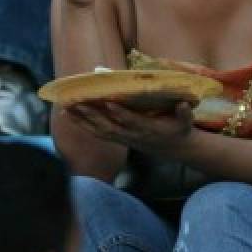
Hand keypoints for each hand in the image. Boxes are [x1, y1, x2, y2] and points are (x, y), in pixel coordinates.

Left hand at [67, 100, 193, 154]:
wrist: (174, 149)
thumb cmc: (179, 130)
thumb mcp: (186, 122)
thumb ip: (184, 113)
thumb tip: (184, 104)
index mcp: (148, 129)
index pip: (132, 121)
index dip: (120, 114)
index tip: (109, 102)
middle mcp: (132, 135)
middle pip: (109, 127)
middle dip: (92, 115)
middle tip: (77, 102)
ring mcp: (123, 138)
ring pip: (99, 131)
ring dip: (82, 120)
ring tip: (66, 107)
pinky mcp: (118, 139)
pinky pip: (98, 133)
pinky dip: (83, 124)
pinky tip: (70, 115)